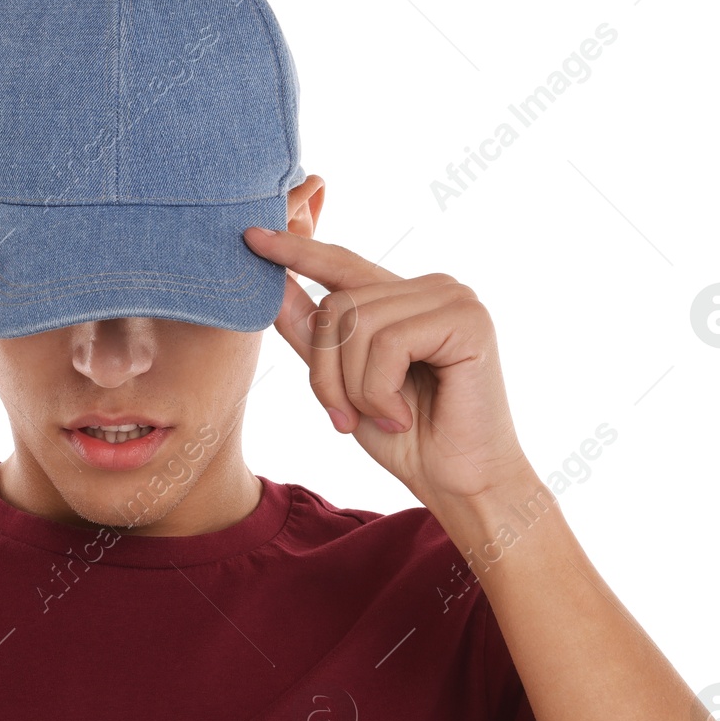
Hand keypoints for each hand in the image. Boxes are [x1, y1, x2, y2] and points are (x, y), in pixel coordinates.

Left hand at [245, 226, 534, 511]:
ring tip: (385, 417)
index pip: (341, 264)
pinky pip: (388, 342)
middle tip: (345, 418)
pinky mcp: (467, 319)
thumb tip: (271, 287)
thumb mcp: (342, 383)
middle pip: (337, 305)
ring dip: (354, 387)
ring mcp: (452, 298)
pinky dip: (380, 391)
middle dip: (326, 371)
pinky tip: (403, 416)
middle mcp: (430, 288)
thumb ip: (313, 335)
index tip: (251, 237)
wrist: (459, 483)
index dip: (297, 251)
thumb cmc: (406, 439)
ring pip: (357, 323)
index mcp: (403, 298)